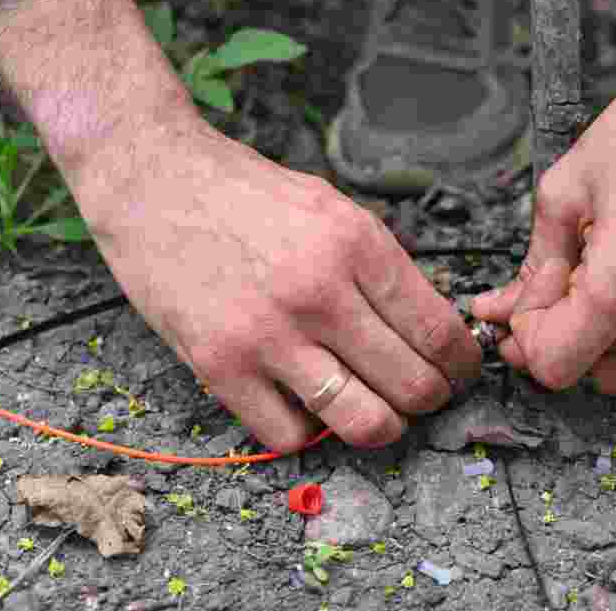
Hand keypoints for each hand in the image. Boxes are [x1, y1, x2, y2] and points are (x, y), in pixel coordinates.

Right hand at [77, 118, 481, 450]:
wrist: (153, 179)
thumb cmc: (244, 193)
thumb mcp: (330, 207)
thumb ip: (378, 265)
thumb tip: (426, 325)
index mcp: (357, 244)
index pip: (439, 333)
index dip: (462, 368)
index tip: (459, 376)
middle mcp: (320, 291)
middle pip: (412, 385)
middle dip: (429, 401)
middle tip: (419, 397)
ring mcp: (268, 333)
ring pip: (362, 422)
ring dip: (380, 428)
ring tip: (373, 413)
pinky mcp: (220, 364)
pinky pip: (289, 436)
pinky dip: (306, 431)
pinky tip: (302, 403)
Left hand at [471, 61, 615, 393]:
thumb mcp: (568, 186)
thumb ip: (532, 262)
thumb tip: (502, 308)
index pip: (555, 362)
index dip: (525, 336)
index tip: (525, 300)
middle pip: (587, 370)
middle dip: (555, 332)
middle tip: (551, 284)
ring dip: (594, 336)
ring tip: (592, 275)